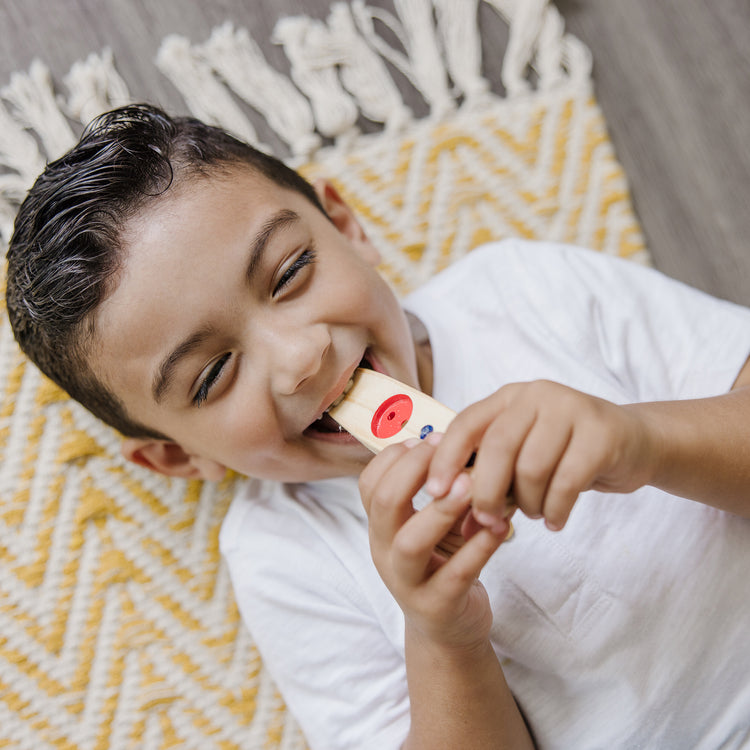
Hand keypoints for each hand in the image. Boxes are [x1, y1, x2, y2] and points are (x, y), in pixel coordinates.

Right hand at [359, 439, 510, 647]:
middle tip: (449, 453)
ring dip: (442, 509)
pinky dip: (479, 547)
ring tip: (472, 486)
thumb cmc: (443, 563)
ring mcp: (408, 582)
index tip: (432, 440)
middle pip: (384, 503)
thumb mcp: (432, 525)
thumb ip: (440, 491)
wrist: (449, 629)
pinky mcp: (438, 606)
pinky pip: (456, 574)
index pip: (369, 483)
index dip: (397, 456)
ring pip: (411, 542)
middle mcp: (385, 552)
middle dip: (415, 470)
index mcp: (380, 528)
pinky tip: (501, 526)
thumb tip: (461, 443)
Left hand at [424, 380, 654, 530]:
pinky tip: (556, 520)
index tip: (435, 493)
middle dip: (485, 492)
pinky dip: (556, 509)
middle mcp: (536, 395)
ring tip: (537, 513)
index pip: (466, 423)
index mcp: (509, 398)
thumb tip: (460, 528)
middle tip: (488, 520)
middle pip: (496, 447)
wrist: (634, 442)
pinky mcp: (601, 433)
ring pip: (531, 467)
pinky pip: (567, 481)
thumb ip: (491, 484)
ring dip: (528, 503)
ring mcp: (571, 409)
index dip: (445, 458)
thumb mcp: (522, 460)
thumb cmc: (566, 454)